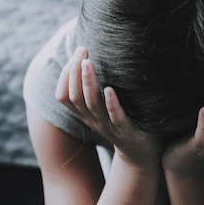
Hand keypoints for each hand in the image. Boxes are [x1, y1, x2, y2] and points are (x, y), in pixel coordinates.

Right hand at [55, 47, 160, 167]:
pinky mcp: (126, 130)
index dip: (65, 76)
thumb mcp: (102, 107)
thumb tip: (87, 57)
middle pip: (75, 97)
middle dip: (75, 72)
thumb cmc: (122, 122)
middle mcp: (93, 120)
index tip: (74, 56)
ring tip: (88, 63)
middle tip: (81, 51)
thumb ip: (93, 88)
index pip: (63, 96)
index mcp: (85, 114)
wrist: (140, 153)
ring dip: (88, 83)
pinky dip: (111, 103)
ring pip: (91, 105)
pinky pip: (116, 117)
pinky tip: (110, 89)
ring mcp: (109, 126)